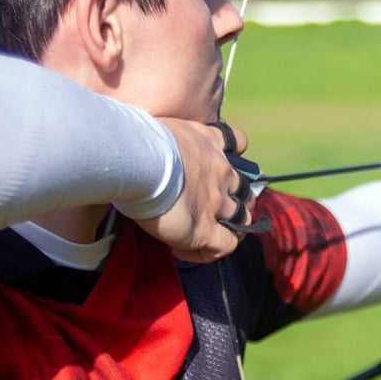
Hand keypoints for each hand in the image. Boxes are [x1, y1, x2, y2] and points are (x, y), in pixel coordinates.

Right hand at [135, 119, 252, 262]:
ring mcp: (217, 202)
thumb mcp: (159, 128)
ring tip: (203, 235)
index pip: (237, 142)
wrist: (137, 160)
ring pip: (242, 219)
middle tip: (210, 210)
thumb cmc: (137, 141)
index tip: (220, 163)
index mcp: (208, 142)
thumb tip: (148, 149)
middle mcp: (220, 171)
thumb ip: (166, 139)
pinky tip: (184, 249)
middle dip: (235, 200)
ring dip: (228, 228)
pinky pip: (224, 246)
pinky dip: (210, 251)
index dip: (234, 155)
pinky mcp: (205, 229)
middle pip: (243, 189)